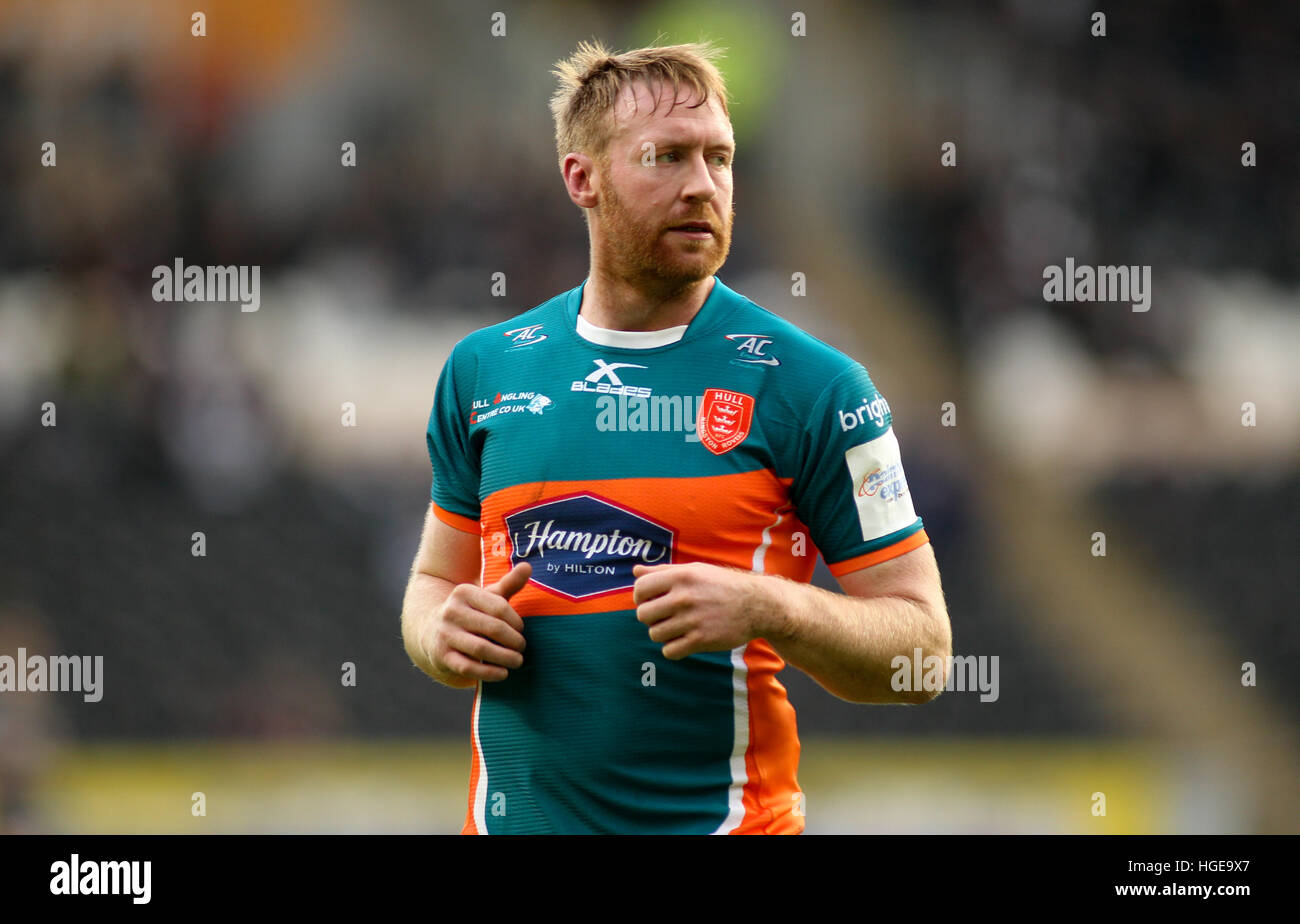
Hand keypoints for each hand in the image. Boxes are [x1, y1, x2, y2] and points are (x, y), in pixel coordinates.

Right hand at [422, 562, 530, 683]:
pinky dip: (489, 673)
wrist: (431, 632)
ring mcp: (445, 634)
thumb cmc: (470, 613)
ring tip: (517, 661)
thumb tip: (528, 566)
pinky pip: (469, 667)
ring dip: (505, 657)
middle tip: (522, 648)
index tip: (521, 630)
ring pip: (482, 648)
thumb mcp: (486, 597)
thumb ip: (509, 583)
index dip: (515, 621)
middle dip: (513, 640)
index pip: (499, 607)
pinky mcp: (441, 656)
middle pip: (493, 628)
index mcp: (464, 593)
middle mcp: (451, 611)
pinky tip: (503, 674)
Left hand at [632, 562, 774, 659]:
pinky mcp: (701, 640)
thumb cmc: (721, 585)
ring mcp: (692, 620)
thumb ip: (663, 571)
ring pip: (654, 634)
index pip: (640, 588)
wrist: (757, 604)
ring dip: (662, 633)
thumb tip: (635, 571)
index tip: (652, 600)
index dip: (641, 596)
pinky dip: (673, 649)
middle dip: (651, 617)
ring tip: (677, 627)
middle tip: (665, 616)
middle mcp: (684, 597)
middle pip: (643, 614)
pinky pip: (669, 651)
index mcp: (681, 576)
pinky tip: (684, 640)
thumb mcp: (694, 570)